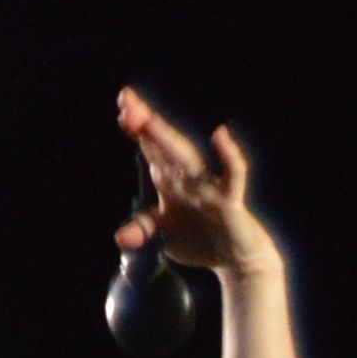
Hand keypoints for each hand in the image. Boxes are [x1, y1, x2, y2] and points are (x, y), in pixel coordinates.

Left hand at [116, 90, 274, 280]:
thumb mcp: (163, 237)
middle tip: (125, 99)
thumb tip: (121, 237)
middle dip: (144, 124)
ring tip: (149, 119)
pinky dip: (228, 155)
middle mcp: (189, 177)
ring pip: (187, 156)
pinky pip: (232, 174)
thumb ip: (142, 231)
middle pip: (163, 145)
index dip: (137, 128)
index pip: (151, 148)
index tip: (122, 105)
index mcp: (171, 180)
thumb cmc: (200, 239)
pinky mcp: (229, 199)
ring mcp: (209, 185)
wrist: (235, 259)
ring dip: (168, 137)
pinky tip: (220, 135)